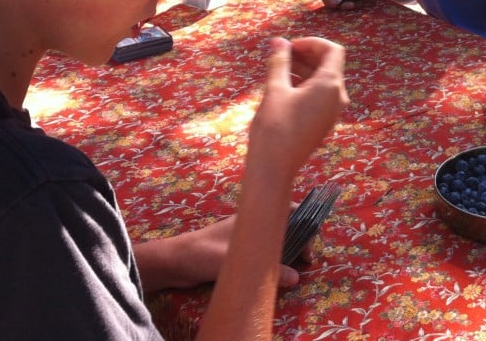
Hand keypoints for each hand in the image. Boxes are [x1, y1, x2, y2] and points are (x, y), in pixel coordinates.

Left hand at [136, 211, 306, 291]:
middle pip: (285, 225)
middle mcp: (253, 223)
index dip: (305, 220)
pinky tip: (277, 272)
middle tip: (306, 260)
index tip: (310, 242)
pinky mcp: (239, 250)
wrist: (175, 262)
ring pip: (275, 238)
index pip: (288, 208)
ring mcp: (246, 236)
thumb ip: (265, 270)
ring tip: (296, 267)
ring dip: (288, 250)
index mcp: (254, 216)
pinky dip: (275, 258)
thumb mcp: (236, 262)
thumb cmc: (203, 253)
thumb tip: (295, 277)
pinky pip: (265, 250)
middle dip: (300, 239)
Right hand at [247, 38, 347, 171]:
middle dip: (305, 55)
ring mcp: (332, 111)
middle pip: (328, 64)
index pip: (332, 51)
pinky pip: (319, 95)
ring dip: (303, 69)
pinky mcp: (323, 122)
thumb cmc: (274, 127)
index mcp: (331, 85)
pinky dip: (304, 85)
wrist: (274, 169)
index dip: (312, 43)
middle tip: (280, 54)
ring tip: (277, 67)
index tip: (289, 46)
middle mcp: (338, 97)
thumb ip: (280, 62)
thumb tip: (279, 41)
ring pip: (322, 80)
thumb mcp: (275, 89)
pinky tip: (282, 85)